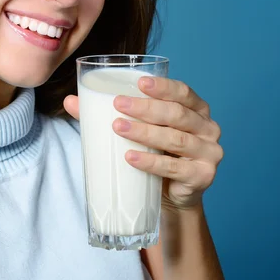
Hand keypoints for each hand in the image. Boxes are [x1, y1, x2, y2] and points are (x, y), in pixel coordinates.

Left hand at [64, 76, 222, 211]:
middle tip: (118, 105)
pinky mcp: (203, 177)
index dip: (163, 86)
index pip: (183, 92)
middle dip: (147, 108)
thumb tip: (70, 101)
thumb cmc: (156, 155)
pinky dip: (151, 163)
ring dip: (145, 133)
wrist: (171, 197)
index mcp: (196, 110)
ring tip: (118, 128)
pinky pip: (175, 168)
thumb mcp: (139, 132)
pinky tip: (130, 157)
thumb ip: (109, 114)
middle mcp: (208, 128)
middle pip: (178, 114)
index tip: (139, 82)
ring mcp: (209, 153)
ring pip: (176, 140)